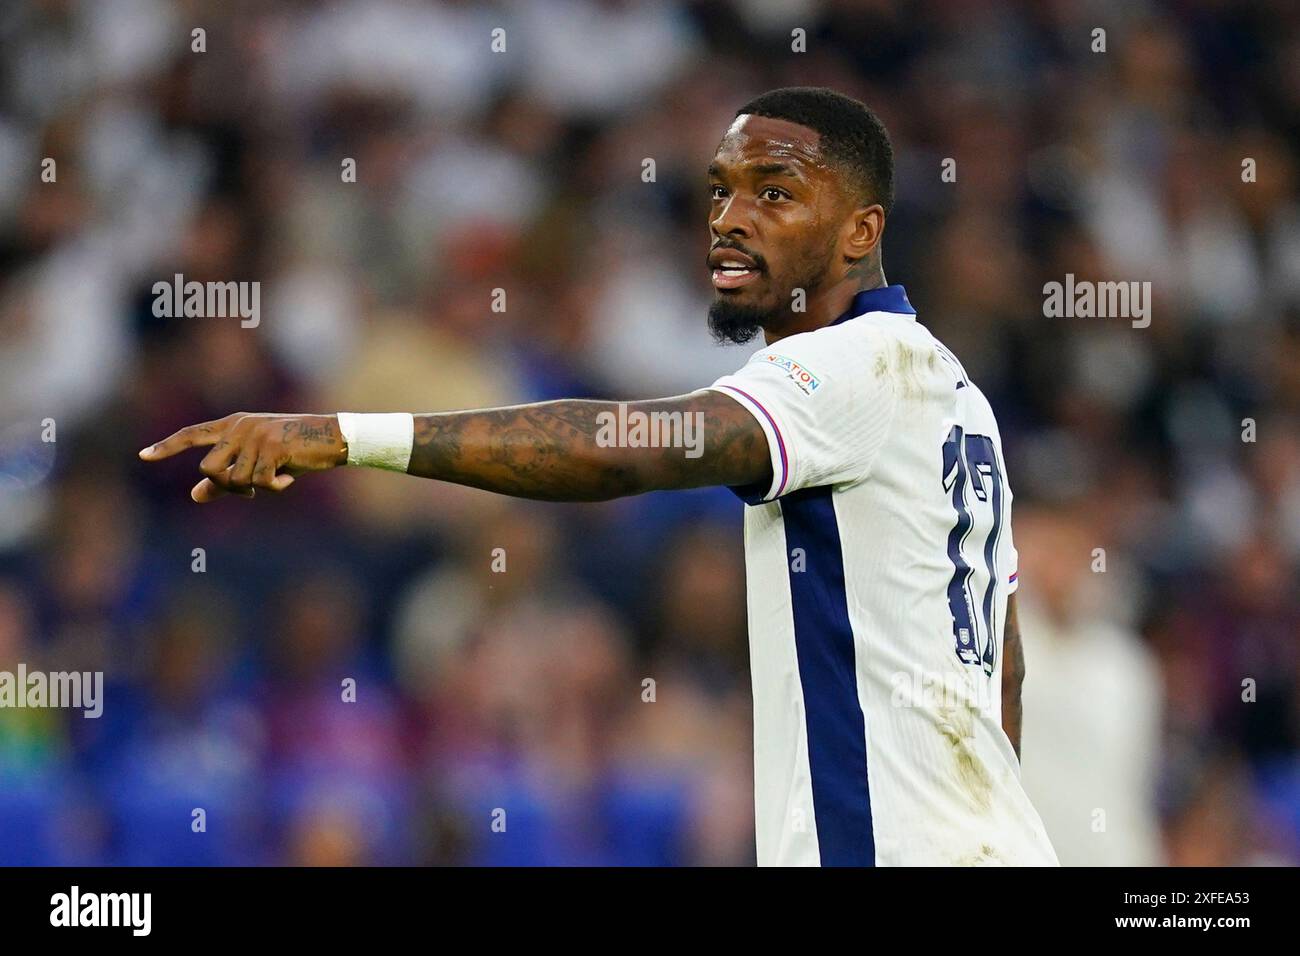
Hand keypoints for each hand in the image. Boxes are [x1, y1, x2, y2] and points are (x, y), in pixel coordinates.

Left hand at [139, 413, 347, 501]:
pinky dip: (274, 488)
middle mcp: (239, 427)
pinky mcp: (271, 447)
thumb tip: (194, 496)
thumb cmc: (294, 451)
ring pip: (235, 479)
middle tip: (251, 490)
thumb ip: (225, 478)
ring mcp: (254, 436)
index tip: (143, 456)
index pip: (191, 434)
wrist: (331, 438)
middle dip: (228, 487)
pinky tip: (288, 480)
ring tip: (276, 478)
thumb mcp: (258, 462)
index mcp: (232, 425)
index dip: (167, 447)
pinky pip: (260, 482)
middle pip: (209, 469)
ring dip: (254, 488)